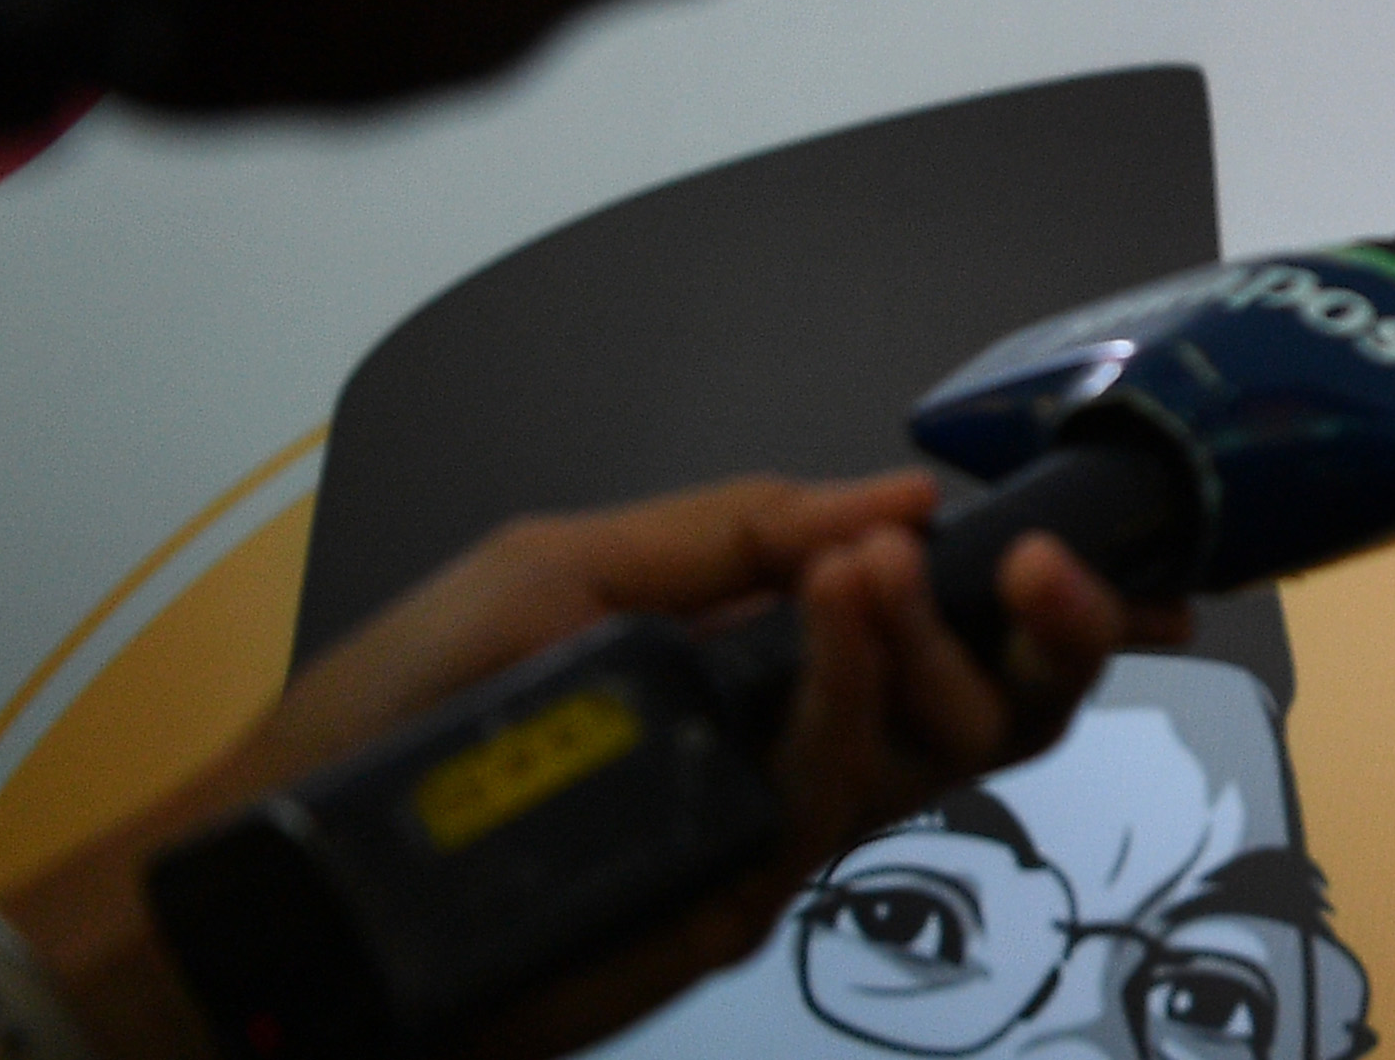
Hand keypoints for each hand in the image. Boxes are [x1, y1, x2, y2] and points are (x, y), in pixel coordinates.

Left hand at [0, 470, 1189, 1059]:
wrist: (279, 892)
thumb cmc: (396, 713)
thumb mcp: (560, 566)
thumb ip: (733, 527)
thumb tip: (912, 497)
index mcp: (772, 659)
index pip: (954, 620)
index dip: (1050, 585)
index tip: (1115, 535)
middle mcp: (802, 742)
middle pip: (1003, 697)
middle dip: (1057, 621)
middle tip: (1050, 559)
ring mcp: (781, 825)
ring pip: (949, 745)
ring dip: (942, 635)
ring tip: (877, 562)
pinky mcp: (747, 897)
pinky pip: (844, 788)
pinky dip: (855, 688)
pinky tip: (836, 606)